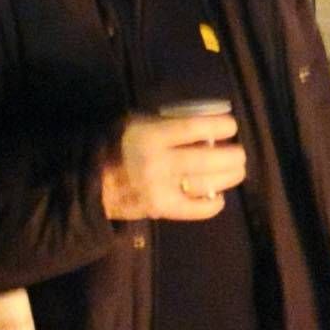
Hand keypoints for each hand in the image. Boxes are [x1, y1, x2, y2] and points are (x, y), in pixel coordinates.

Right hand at [103, 109, 245, 221]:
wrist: (90, 181)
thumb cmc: (117, 145)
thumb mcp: (136, 122)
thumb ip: (167, 121)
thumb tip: (205, 119)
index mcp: (152, 135)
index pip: (197, 127)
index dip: (222, 126)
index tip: (231, 126)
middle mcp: (160, 162)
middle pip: (211, 158)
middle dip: (234, 155)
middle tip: (239, 152)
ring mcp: (161, 189)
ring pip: (209, 184)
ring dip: (230, 177)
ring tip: (235, 170)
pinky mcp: (162, 210)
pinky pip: (197, 209)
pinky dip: (214, 203)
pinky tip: (218, 195)